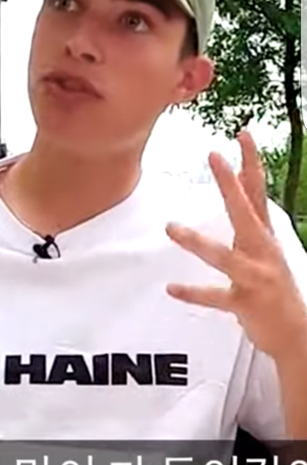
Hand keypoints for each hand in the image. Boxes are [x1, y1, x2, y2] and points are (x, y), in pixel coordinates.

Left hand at [165, 130, 306, 360]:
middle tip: (215, 156)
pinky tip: (171, 288)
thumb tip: (238, 182)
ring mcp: (255, 277)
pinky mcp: (246, 303)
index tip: (242, 134)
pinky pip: (216, 298)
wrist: (295, 331)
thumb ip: (250, 216)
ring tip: (171, 227)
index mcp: (265, 235)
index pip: (258, 191)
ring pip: (224, 257)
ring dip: (197, 242)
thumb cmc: (272, 284)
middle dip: (230, 184)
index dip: (251, 162)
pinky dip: (193, 293)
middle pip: (245, 212)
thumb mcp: (264, 246)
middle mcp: (262, 251)